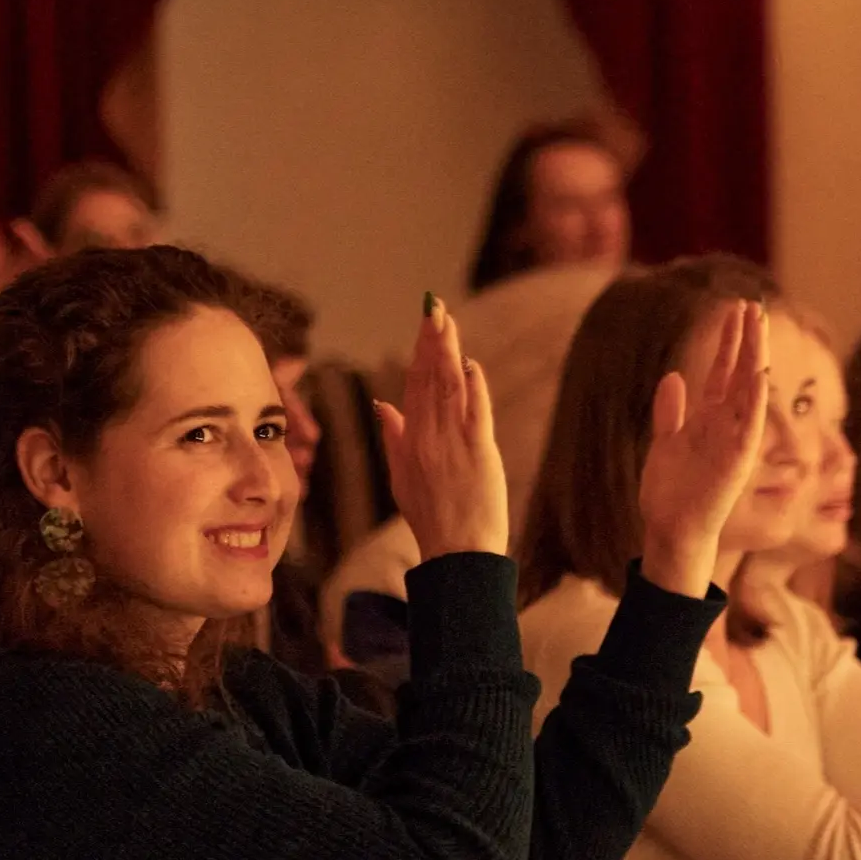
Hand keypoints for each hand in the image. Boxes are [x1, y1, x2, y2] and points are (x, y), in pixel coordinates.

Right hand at [376, 298, 507, 559]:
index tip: (425, 323)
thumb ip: (393, 436)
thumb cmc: (431, 518)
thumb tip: (383, 404)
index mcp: (410, 440)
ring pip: (448, 388)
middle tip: (433, 306)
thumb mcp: (402, 477)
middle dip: (431, 340)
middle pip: (429, 379)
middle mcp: (427, 437)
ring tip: (446, 321)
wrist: (455, 553)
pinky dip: (473, 387)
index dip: (420, 351)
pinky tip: (470, 363)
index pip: (414, 385)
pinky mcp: (478, 452)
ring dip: (448, 352)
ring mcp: (452, 443)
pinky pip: (475, 412)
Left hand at [639, 300, 768, 596]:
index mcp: (709, 418)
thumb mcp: (665, 441)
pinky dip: (756, 401)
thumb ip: (671, 411)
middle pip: (741, 372)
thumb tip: (674, 376)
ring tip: (759, 326)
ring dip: (755, 358)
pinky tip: (759, 374)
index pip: (724, 371)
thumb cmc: (671, 491)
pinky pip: (751, 425)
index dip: (730, 342)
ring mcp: (735, 440)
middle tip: (752, 305)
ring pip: (751, 390)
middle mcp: (727, 424)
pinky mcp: (738, 460)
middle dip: (746, 340)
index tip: (735, 312)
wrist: (671, 527)